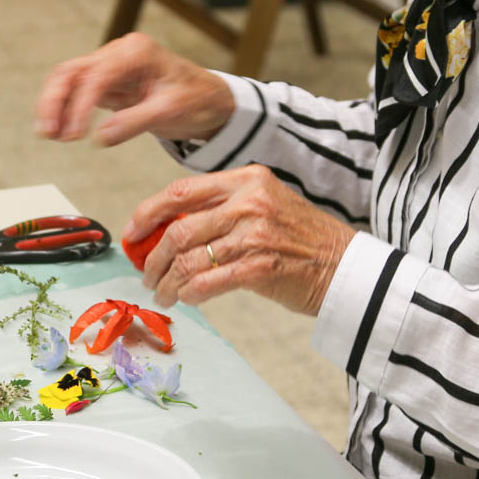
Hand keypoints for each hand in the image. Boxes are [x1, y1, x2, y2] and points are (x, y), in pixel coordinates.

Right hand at [34, 33, 234, 146]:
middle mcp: (119, 53)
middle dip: (55, 100)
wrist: (211, 100)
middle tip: (48, 132)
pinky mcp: (107, 82)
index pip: (98, 75)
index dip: (81, 104)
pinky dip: (65, 109)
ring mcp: (111, 66)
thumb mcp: (171, 111)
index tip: (74, 132)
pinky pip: (77, 91)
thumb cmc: (197, 99)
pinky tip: (59, 129)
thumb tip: (101, 136)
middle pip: (72, 71)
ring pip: (69, 80)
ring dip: (54, 105)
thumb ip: (135, 122)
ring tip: (48, 133)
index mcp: (137, 52)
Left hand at [129, 166, 354, 315]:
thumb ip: (222, 210)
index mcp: (247, 179)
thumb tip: (167, 232)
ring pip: (190, 259)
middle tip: (146, 275)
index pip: (181, 190)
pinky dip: (190, 294)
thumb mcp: (263, 206)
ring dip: (168, 281)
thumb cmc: (300, 240)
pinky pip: (208, 283)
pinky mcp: (261, 267)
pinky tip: (186, 299)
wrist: (346, 267)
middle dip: (154, 257)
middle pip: (179, 228)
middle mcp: (250, 201)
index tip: (132, 233)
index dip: (148, 213)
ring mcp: (256, 234)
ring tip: (162, 293)